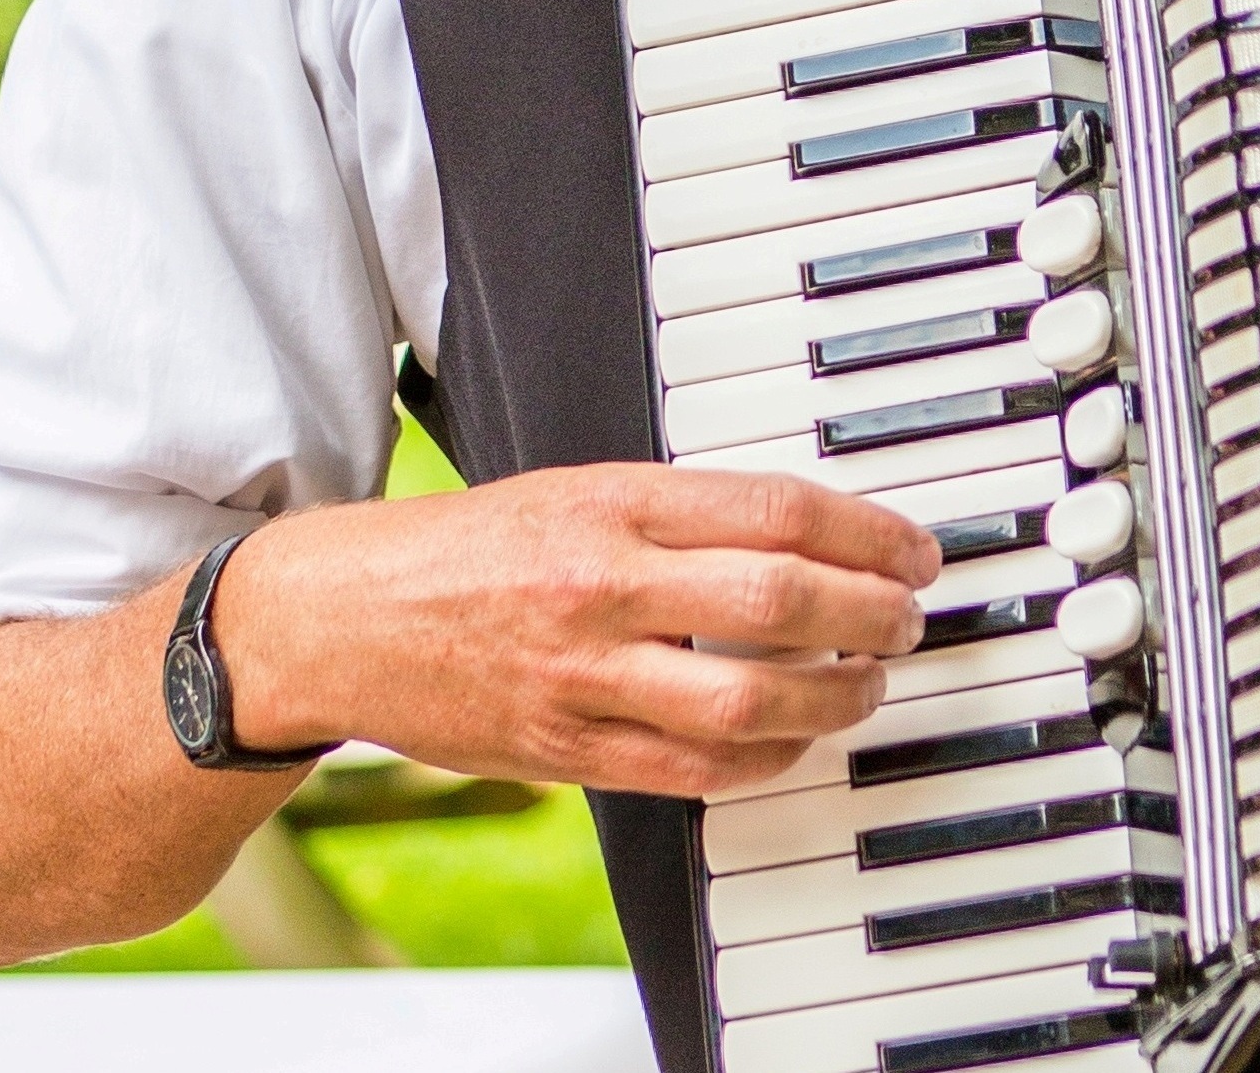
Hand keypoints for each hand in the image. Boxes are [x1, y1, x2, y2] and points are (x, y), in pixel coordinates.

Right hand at [214, 462, 937, 801]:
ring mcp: (585, 675)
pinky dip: (764, 762)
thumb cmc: (475, 545)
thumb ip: (686, 510)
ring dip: (833, 697)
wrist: (347, 615)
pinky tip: (797, 742)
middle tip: (908, 617)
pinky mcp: (565, 751)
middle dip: (870, 613)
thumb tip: (806, 535)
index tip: (912, 549)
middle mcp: (606, 583)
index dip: (867, 532)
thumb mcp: (583, 487)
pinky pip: (692, 772)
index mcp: (617, 500)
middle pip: (779, 601)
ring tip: (866, 682)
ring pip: (747, 701)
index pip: (778, 510)